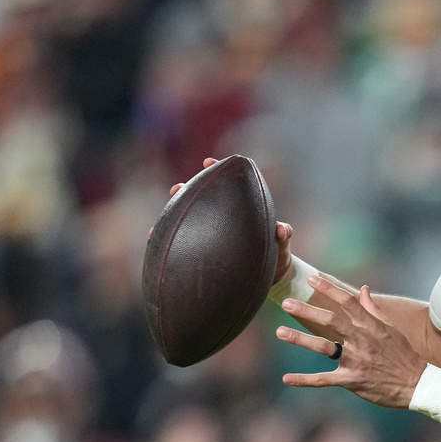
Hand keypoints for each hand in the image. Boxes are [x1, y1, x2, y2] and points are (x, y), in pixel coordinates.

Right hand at [161, 157, 291, 286]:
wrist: (271, 279)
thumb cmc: (278, 257)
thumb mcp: (283, 246)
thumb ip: (284, 235)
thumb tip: (280, 229)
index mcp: (242, 212)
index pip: (228, 186)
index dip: (217, 171)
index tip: (208, 162)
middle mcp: (224, 220)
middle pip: (202, 200)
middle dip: (187, 191)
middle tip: (177, 188)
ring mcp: (213, 236)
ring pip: (189, 222)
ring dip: (174, 220)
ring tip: (159, 224)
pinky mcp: (207, 252)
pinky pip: (186, 246)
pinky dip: (171, 245)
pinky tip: (156, 246)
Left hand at [276, 277, 426, 408]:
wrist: (416, 383)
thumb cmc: (403, 354)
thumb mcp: (390, 328)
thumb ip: (372, 309)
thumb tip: (363, 288)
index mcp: (370, 325)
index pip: (347, 301)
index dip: (329, 288)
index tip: (312, 278)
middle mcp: (361, 340)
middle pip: (330, 321)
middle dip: (307, 311)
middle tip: (286, 303)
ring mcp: (355, 360)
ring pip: (322, 347)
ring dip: (300, 339)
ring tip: (280, 332)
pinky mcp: (351, 381)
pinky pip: (323, 379)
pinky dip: (304, 380)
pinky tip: (286, 378)